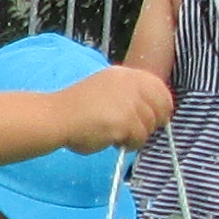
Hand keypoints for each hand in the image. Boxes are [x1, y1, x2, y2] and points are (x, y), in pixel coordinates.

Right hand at [56, 67, 170, 150]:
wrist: (56, 117)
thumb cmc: (76, 109)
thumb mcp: (105, 91)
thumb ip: (127, 95)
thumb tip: (151, 111)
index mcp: (125, 74)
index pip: (159, 87)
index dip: (162, 105)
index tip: (156, 118)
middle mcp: (130, 84)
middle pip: (161, 107)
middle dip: (151, 123)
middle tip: (133, 131)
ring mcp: (129, 102)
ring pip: (150, 126)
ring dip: (136, 136)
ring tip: (115, 135)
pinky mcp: (126, 121)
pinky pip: (139, 139)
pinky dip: (129, 144)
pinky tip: (112, 141)